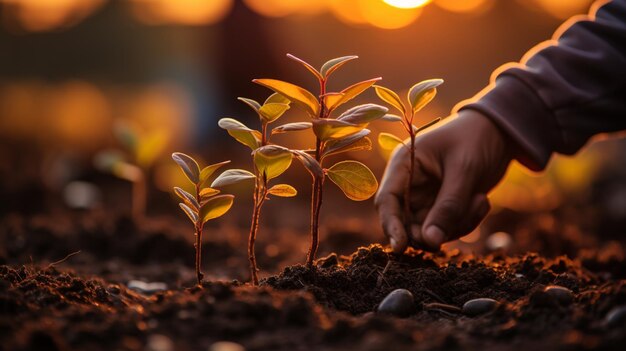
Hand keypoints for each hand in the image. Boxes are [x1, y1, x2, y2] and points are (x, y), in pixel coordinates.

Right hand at [375, 110, 512, 252]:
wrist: (501, 132)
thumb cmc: (477, 138)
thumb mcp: (464, 170)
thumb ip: (448, 206)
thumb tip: (429, 241)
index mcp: (404, 164)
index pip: (387, 200)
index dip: (390, 225)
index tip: (400, 248)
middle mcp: (409, 184)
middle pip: (405, 222)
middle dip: (432, 229)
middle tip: (459, 223)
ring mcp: (425, 198)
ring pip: (428, 230)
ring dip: (456, 225)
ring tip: (480, 201)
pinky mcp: (442, 207)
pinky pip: (447, 228)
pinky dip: (465, 222)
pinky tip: (482, 202)